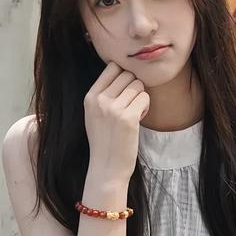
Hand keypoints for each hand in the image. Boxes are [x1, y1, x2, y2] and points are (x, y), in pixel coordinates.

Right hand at [83, 62, 148, 179]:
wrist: (106, 168)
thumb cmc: (105, 140)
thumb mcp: (95, 113)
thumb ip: (105, 93)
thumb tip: (123, 69)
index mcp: (90, 97)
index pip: (112, 67)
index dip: (123, 76)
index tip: (124, 91)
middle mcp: (100, 100)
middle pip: (128, 74)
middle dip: (134, 87)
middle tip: (130, 106)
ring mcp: (113, 109)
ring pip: (138, 86)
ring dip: (140, 98)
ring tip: (133, 114)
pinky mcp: (128, 118)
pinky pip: (145, 98)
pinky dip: (145, 108)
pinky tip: (137, 121)